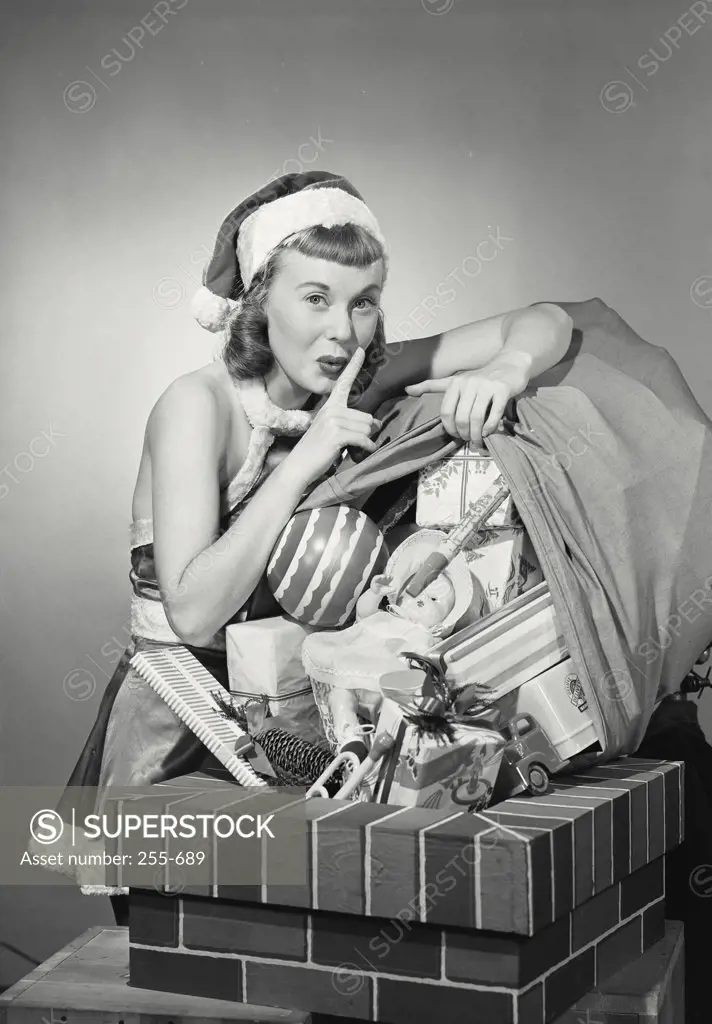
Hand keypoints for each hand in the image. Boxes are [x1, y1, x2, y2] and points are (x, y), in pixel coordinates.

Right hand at [290, 347, 380, 484]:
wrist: (299, 466)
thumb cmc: (317, 451)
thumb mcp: (332, 432)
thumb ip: (351, 423)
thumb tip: (376, 423)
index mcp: (330, 406)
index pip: (343, 383)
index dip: (353, 366)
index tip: (361, 350)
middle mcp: (331, 410)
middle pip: (366, 417)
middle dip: (366, 432)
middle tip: (355, 443)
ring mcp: (333, 421)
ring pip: (366, 427)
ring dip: (366, 441)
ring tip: (352, 448)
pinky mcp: (336, 434)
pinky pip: (363, 438)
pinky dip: (366, 447)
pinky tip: (360, 452)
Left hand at [404, 360, 527, 443]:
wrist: (509, 365)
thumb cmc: (480, 377)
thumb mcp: (454, 380)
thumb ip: (432, 386)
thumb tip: (407, 390)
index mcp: (455, 383)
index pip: (446, 412)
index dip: (450, 428)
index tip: (455, 435)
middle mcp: (469, 383)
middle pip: (461, 417)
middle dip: (464, 434)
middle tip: (468, 440)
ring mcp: (486, 386)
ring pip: (477, 417)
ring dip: (476, 434)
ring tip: (477, 440)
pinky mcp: (502, 390)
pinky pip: (494, 414)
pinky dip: (490, 428)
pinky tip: (488, 432)